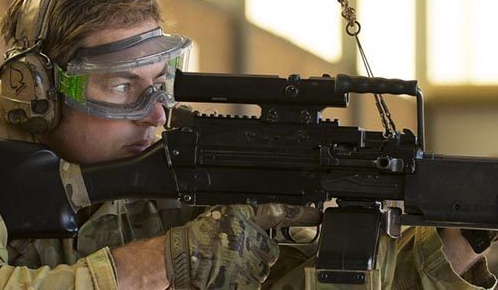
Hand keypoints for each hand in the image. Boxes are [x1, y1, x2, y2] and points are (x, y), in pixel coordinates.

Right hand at [164, 204, 319, 288]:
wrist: (179, 259)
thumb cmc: (196, 238)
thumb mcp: (224, 215)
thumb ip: (248, 218)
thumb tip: (269, 217)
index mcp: (246, 220)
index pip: (280, 214)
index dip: (302, 214)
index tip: (318, 214)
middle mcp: (251, 240)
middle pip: (270, 251)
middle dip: (258, 254)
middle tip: (235, 254)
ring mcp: (249, 264)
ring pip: (260, 270)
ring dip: (247, 270)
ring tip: (225, 266)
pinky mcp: (244, 283)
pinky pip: (252, 284)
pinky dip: (241, 283)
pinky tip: (226, 277)